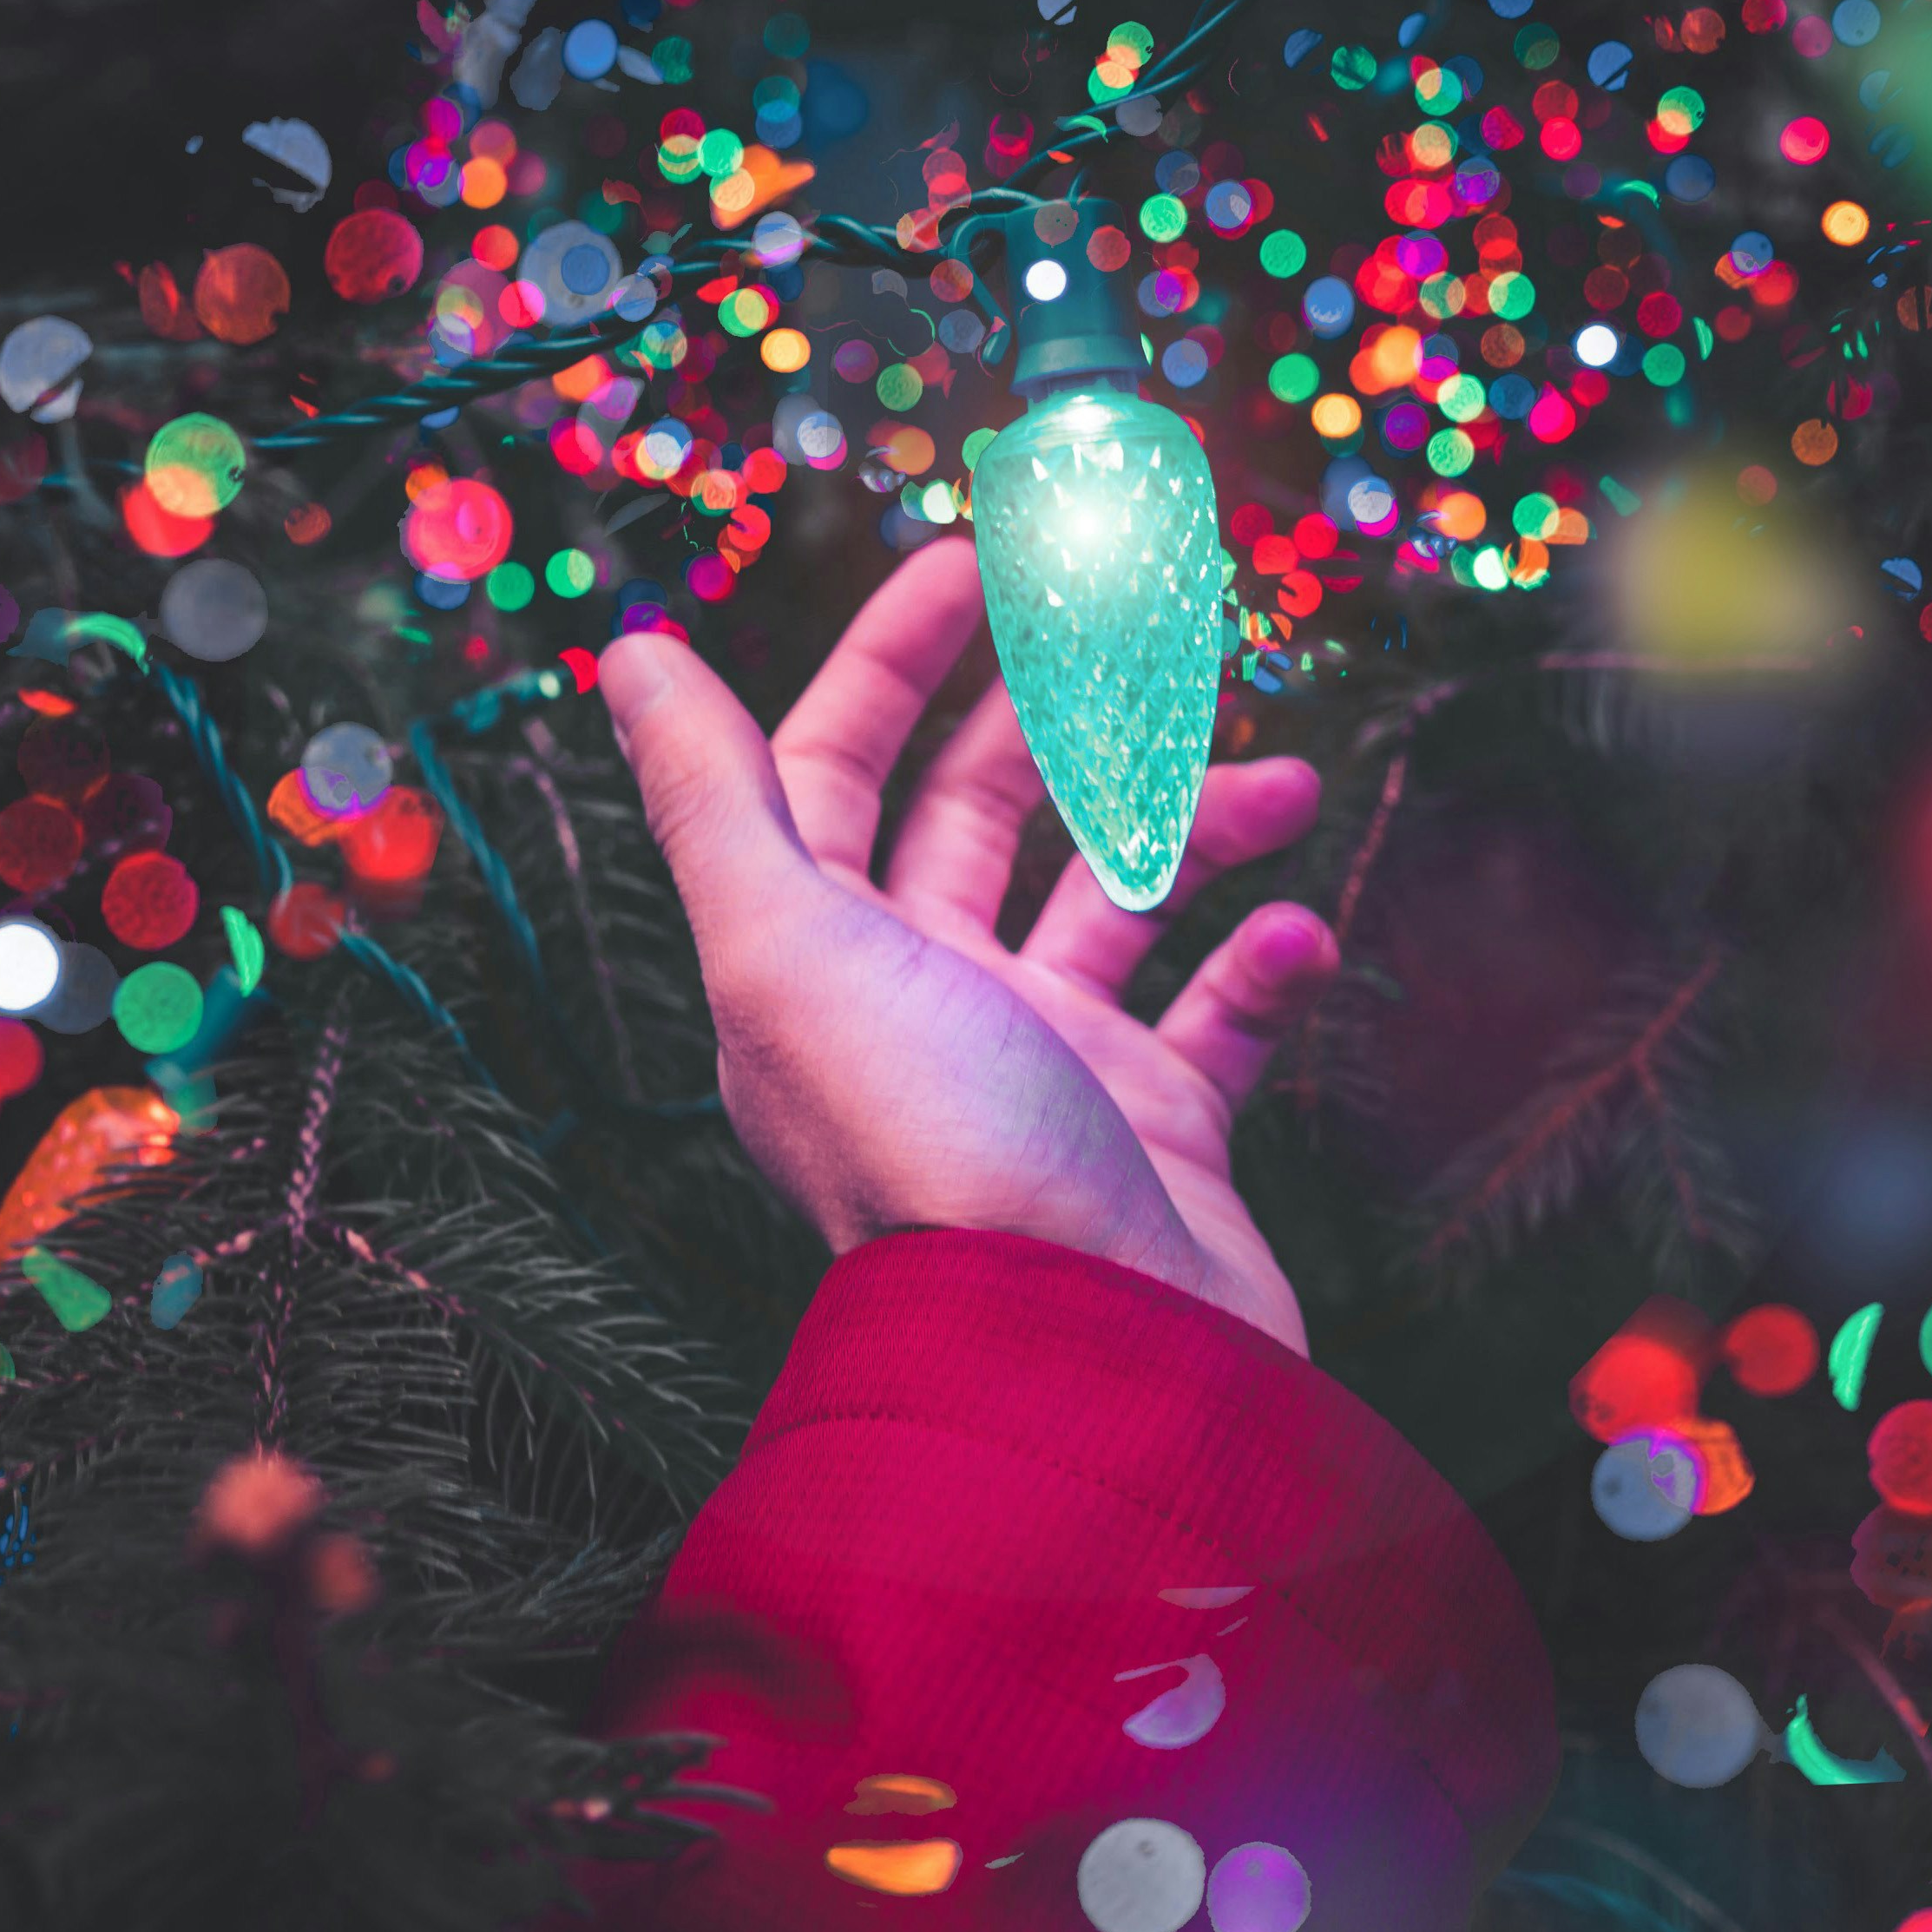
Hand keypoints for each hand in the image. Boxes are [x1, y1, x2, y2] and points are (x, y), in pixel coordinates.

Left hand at [596, 538, 1334, 1350]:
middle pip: (985, 816)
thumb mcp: (792, 951)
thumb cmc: (933, 1152)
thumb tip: (631, 653)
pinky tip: (1300, 936)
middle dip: (1066, 718)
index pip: (838, 766)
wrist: (1095, 1371)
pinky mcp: (1154, 1135)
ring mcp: (1045, 1070)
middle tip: (1160, 634)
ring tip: (1286, 778)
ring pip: (1119, 899)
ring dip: (1201, 824)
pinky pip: (1217, 1017)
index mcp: (822, 961)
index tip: (977, 560)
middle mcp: (924, 1006)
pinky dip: (1263, 963)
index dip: (891, 655)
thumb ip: (714, 800)